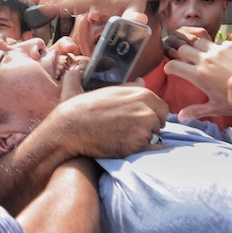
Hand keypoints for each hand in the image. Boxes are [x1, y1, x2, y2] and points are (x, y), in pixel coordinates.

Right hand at [47, 85, 168, 159]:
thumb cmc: (84, 108)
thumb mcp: (106, 89)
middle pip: (160, 122)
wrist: (69, 128)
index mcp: (142, 93)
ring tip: (123, 138)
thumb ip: (128, 86)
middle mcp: (146, 109)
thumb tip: (142, 81)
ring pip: (154, 137)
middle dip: (149, 127)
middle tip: (129, 131)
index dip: (151, 115)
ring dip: (143, 139)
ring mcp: (143, 128)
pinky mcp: (137, 145)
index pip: (162, 107)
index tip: (139, 120)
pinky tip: (125, 147)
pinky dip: (140, 151)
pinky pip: (148, 150)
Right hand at [164, 30, 231, 119]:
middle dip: (180, 54)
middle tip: (184, 61)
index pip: (173, 65)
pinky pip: (216, 42)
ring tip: (199, 55)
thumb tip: (180, 117)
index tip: (171, 70)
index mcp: (198, 75)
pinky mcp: (229, 45)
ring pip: (197, 41)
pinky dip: (214, 47)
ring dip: (196, 47)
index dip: (169, 67)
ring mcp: (217, 50)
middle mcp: (205, 59)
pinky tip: (219, 55)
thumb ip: (195, 111)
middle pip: (182, 49)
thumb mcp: (214, 108)